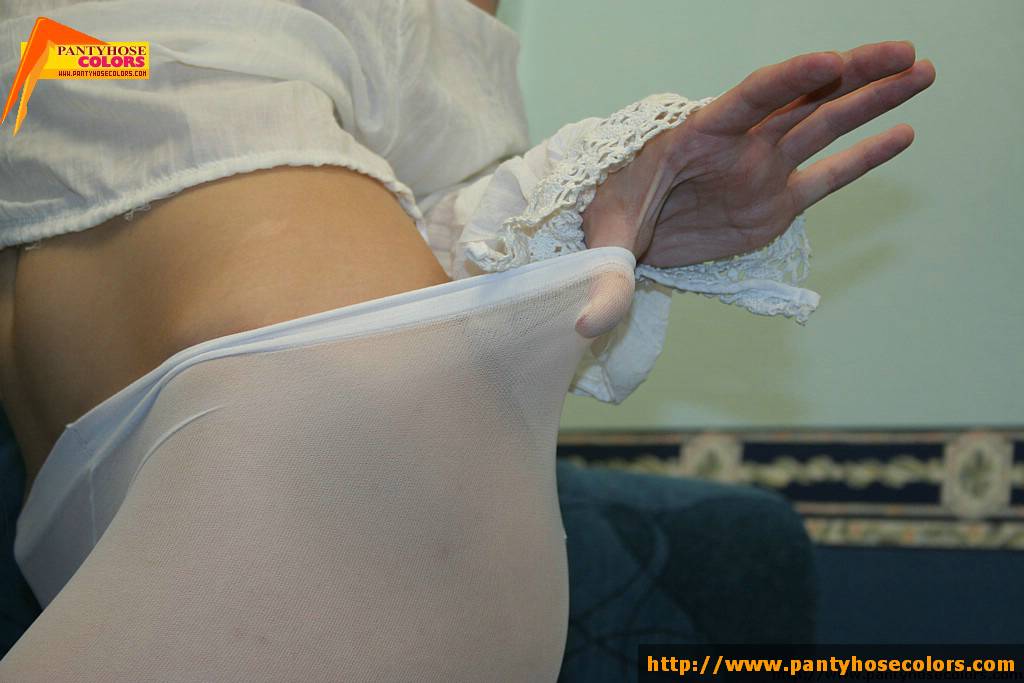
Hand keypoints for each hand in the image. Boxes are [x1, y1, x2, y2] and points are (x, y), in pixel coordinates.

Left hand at [582, 41, 935, 267]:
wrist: (619, 231)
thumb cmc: (607, 215)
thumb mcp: (603, 240)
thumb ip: (605, 279)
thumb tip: (587, 327)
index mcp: (696, 135)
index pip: (749, 98)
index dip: (791, 80)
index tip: (832, 61)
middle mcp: (738, 145)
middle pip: (802, 101)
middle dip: (854, 75)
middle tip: (906, 52)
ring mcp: (760, 172)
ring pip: (823, 128)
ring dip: (871, 101)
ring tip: (921, 72)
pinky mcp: (773, 204)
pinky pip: (825, 177)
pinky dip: (862, 158)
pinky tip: (902, 134)